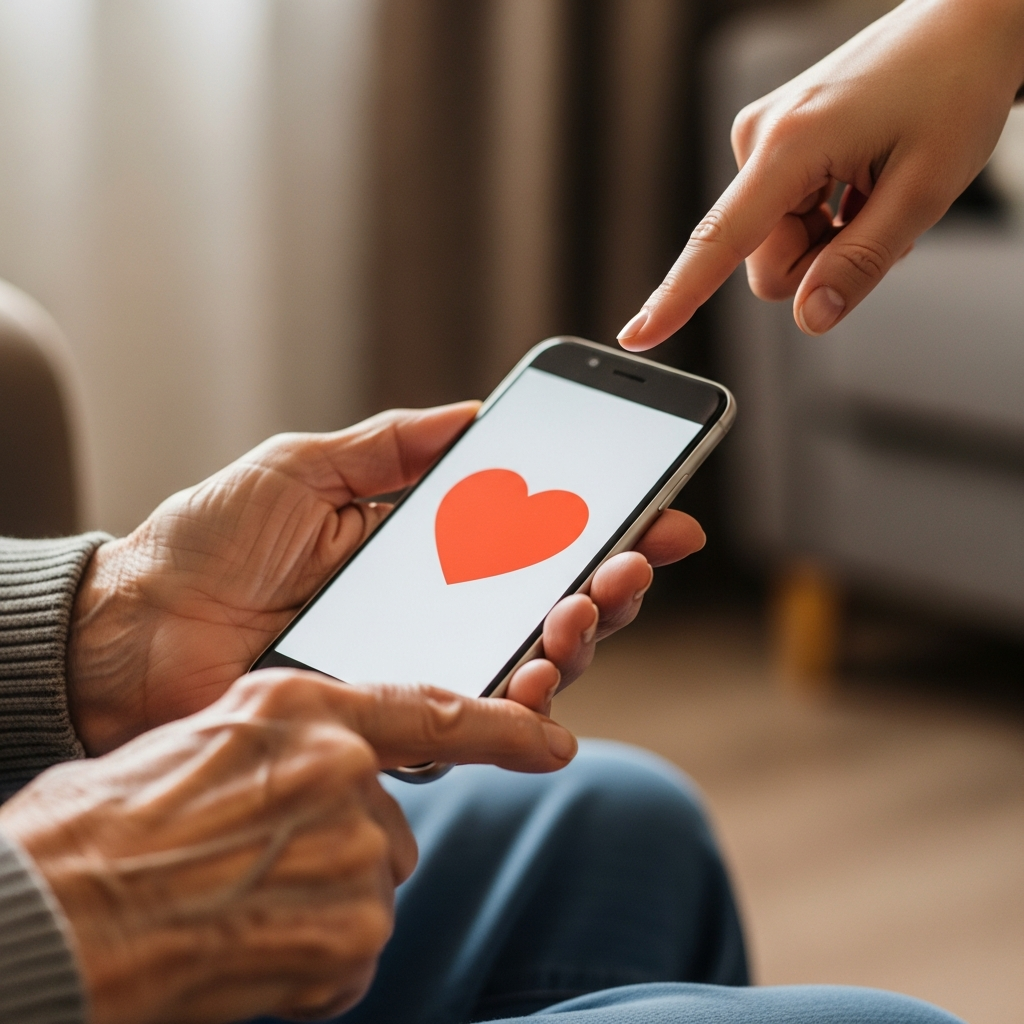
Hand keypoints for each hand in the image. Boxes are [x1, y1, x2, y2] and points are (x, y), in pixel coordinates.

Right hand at [0, 669, 574, 1023]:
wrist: (48, 920)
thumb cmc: (99, 829)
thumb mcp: (195, 744)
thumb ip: (277, 749)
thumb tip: (308, 775)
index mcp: (298, 710)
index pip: (427, 712)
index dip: (501, 728)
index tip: (553, 741)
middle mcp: (339, 767)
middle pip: (388, 821)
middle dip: (343, 850)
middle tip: (257, 871)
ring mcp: (351, 847)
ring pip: (373, 886)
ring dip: (323, 909)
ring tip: (238, 912)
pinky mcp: (350, 930)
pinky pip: (355, 952)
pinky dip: (315, 964)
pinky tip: (248, 955)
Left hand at [69, 405, 704, 753]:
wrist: (135, 621)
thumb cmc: (210, 539)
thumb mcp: (306, 466)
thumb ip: (392, 443)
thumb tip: (477, 411)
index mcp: (424, 546)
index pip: (533, 539)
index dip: (602, 528)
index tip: (663, 511)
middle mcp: (438, 610)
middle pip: (551, 604)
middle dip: (611, 584)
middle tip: (631, 560)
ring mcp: (420, 666)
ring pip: (530, 665)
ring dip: (579, 638)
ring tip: (588, 605)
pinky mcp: (392, 717)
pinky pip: (472, 718)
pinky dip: (520, 703)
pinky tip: (541, 676)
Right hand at [616, 0, 1023, 348]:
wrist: (967, 23)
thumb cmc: (955, 86)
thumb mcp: (926, 189)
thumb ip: (861, 262)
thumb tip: (810, 317)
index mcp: (789, 145)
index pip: (719, 241)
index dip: (677, 297)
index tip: (637, 336)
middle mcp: (758, 138)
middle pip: (760, 262)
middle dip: (816, 262)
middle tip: (874, 218)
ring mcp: (760, 138)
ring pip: (772, 247)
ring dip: (826, 240)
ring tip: (871, 193)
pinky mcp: (770, 143)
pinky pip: (781, 219)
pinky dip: (824, 218)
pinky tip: (858, 184)